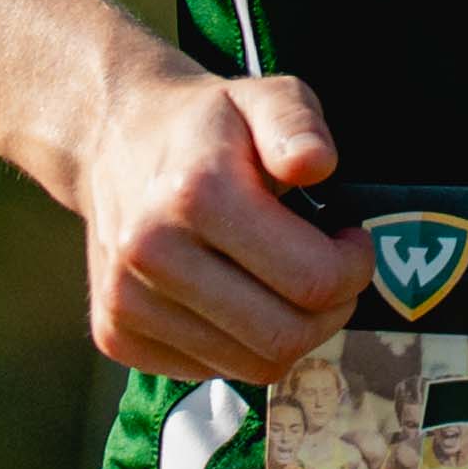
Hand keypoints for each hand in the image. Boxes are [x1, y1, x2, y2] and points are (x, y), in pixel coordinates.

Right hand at [66, 65, 356, 382]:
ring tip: (287, 283)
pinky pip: (211, 372)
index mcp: (195, 194)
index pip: (313, 279)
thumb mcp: (263, 96)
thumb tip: (315, 164)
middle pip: (285, 337)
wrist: (113, 140)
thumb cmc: (206, 125)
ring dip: (290, 333)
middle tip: (332, 273)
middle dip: (331, 311)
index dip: (354, 268)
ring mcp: (126, 301)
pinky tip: (236, 297)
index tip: (350, 241)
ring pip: (252, 366)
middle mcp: (150, 253)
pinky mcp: (114, 334)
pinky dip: (239, 345)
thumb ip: (297, 123)